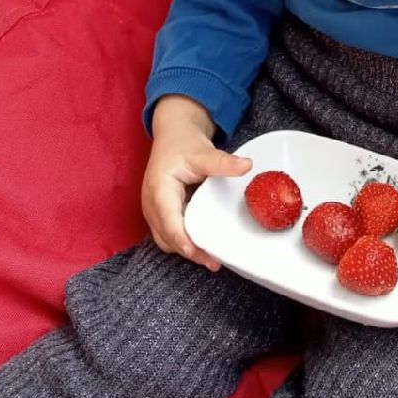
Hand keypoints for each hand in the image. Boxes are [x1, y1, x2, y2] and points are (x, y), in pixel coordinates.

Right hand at [141, 121, 251, 272]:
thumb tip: (247, 165)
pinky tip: (202, 245)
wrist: (172, 136)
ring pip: (166, 239)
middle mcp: (151, 203)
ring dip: (186, 249)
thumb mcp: (203, 151)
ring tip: (211, 259)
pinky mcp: (160, 213)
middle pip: (167, 236)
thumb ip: (223, 162)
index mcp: (159, 188)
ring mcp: (153, 210)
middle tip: (214, 261)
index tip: (197, 253)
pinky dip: (183, 242)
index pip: (169, 220)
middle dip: (189, 251)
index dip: (182, 239)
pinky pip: (169, 234)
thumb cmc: (183, 144)